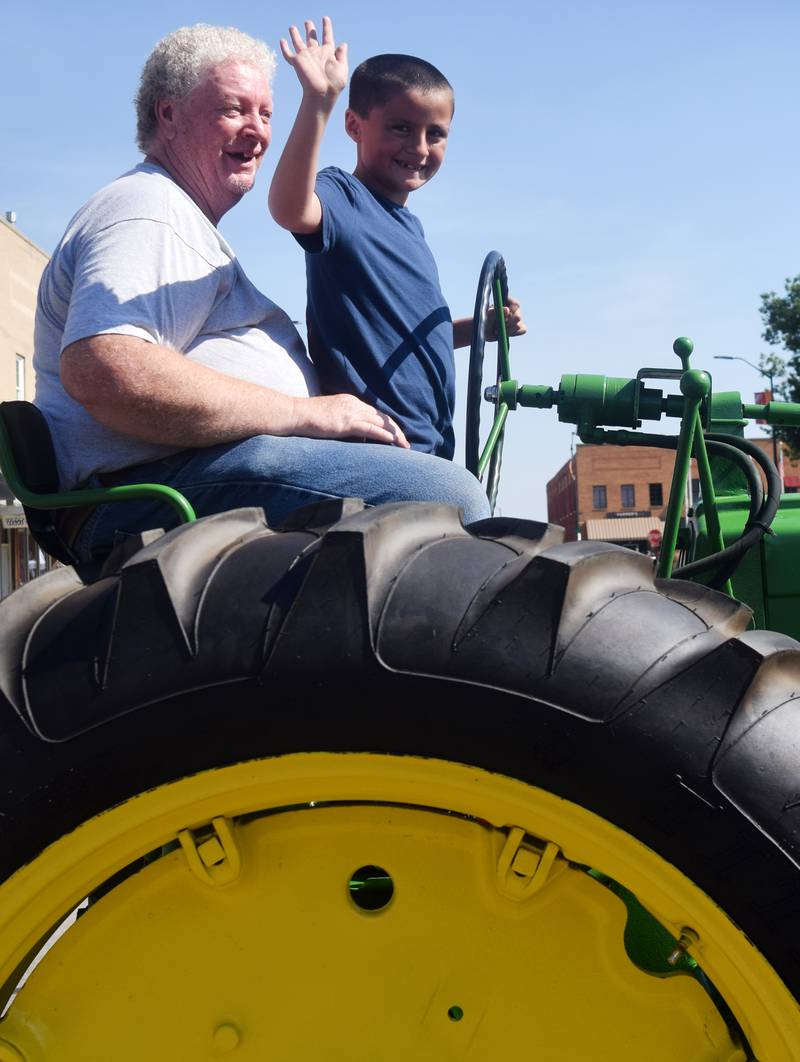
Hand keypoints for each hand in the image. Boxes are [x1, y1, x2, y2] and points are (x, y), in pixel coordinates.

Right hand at [280, 16, 347, 101]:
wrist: (322, 94)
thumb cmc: (334, 84)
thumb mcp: (342, 68)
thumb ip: (341, 55)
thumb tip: (343, 44)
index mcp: (327, 53)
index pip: (327, 36)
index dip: (326, 27)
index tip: (325, 18)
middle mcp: (316, 53)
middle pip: (311, 38)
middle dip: (310, 29)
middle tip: (308, 22)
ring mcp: (306, 57)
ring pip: (298, 42)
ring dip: (295, 35)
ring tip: (292, 27)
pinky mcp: (297, 62)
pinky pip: (288, 54)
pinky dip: (284, 47)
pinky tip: (282, 41)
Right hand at [294, 393, 409, 447]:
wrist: (296, 414)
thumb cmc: (309, 418)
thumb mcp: (331, 418)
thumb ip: (344, 423)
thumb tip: (354, 436)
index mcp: (351, 402)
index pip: (375, 413)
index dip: (387, 425)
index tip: (396, 436)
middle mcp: (354, 404)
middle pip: (381, 417)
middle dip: (396, 430)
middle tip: (406, 444)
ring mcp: (350, 412)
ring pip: (379, 422)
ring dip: (394, 434)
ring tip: (404, 445)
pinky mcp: (346, 422)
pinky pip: (369, 428)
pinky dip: (383, 434)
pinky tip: (392, 441)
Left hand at [486, 296, 526, 340]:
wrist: (484, 331)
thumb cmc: (484, 320)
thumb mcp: (486, 316)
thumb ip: (495, 312)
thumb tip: (507, 310)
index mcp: (506, 301)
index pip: (515, 304)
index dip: (511, 313)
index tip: (502, 319)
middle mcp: (513, 308)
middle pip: (518, 317)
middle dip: (507, 325)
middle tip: (496, 327)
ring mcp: (517, 317)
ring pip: (519, 325)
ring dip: (507, 330)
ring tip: (497, 330)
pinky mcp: (519, 326)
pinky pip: (522, 330)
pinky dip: (513, 333)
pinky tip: (504, 333)